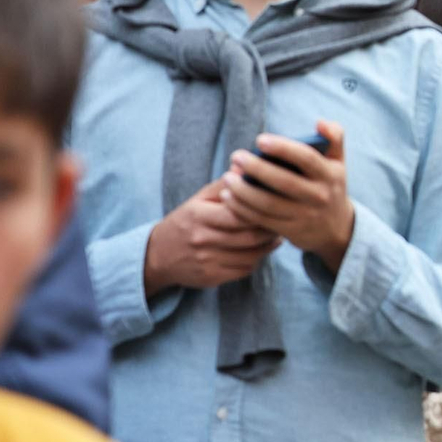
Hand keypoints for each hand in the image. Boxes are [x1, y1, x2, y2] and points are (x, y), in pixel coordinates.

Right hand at [143, 178, 281, 294]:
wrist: (158, 255)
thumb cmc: (186, 221)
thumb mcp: (199, 199)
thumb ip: (224, 185)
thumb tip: (244, 164)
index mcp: (199, 215)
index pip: (238, 213)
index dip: (260, 209)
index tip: (274, 204)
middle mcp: (202, 239)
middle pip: (249, 236)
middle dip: (270, 229)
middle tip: (282, 221)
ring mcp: (207, 261)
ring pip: (250, 255)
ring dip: (268, 246)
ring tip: (276, 235)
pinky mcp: (211, 277)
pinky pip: (244, 269)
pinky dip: (257, 260)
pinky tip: (260, 250)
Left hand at [221, 120, 355, 270]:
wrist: (337, 228)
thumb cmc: (329, 185)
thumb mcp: (338, 162)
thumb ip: (334, 137)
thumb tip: (320, 122)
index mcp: (330, 174)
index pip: (307, 159)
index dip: (283, 149)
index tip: (259, 140)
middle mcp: (319, 196)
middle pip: (284, 182)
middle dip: (257, 169)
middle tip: (236, 156)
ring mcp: (305, 215)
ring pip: (269, 204)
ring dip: (244, 191)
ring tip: (226, 177)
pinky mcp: (290, 231)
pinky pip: (262, 219)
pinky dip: (242, 208)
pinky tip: (228, 196)